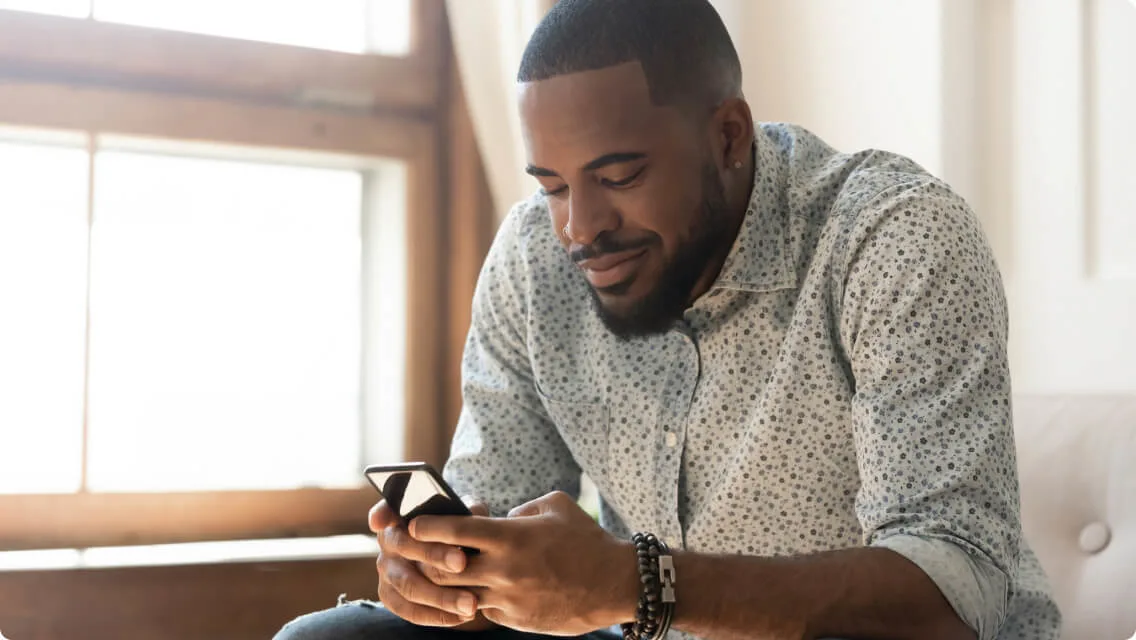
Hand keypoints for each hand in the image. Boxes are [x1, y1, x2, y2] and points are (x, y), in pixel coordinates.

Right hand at [370, 498, 496, 629]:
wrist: (453, 559)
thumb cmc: (458, 531)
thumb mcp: (462, 515)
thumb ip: (465, 511)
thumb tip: (474, 512)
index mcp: (400, 514)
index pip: (387, 509)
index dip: (382, 513)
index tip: (381, 521)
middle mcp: (388, 541)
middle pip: (405, 547)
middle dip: (434, 554)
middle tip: (461, 562)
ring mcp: (386, 570)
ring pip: (409, 585)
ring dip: (441, 596)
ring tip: (470, 603)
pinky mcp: (391, 596)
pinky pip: (410, 611)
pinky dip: (436, 616)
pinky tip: (461, 616)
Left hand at [410, 491, 639, 635]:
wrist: (614, 583)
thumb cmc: (585, 538)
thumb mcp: (554, 505)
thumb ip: (520, 508)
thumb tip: (498, 516)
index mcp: (510, 537)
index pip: (454, 531)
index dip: (427, 526)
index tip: (413, 524)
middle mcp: (504, 569)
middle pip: (444, 568)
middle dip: (425, 560)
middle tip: (416, 552)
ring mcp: (509, 598)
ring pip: (459, 594)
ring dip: (447, 584)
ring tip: (441, 573)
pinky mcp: (516, 620)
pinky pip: (483, 610)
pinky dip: (474, 600)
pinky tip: (474, 591)